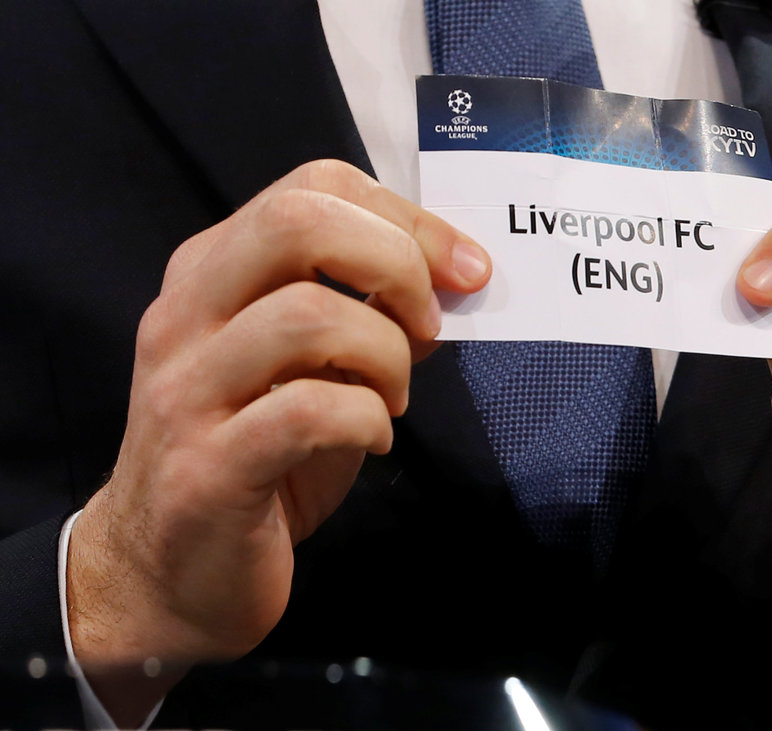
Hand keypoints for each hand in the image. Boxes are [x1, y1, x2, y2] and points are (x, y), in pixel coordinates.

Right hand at [66, 160, 490, 722]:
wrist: (169, 572)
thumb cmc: (257, 457)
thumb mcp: (311, 367)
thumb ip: (366, 313)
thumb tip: (450, 280)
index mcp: (212, 274)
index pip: (313, 189)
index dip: (406, 219)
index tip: (465, 270)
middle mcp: (186, 317)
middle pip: (295, 222)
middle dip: (396, 263)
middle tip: (428, 326)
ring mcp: (187, 391)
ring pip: (307, 315)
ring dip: (386, 353)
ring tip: (394, 396)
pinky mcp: (207, 469)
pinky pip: (307, 411)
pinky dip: (367, 420)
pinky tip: (372, 441)